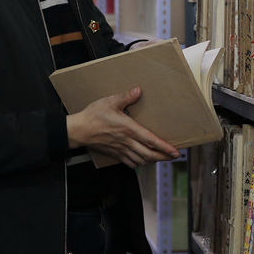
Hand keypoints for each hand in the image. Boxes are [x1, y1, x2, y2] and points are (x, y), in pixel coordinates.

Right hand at [65, 87, 179, 168]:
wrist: (78, 130)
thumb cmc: (93, 116)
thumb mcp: (110, 102)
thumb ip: (126, 97)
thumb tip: (138, 90)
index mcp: (128, 129)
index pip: (151, 140)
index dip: (164, 147)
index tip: (175, 152)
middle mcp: (127, 142)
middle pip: (149, 154)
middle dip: (163, 157)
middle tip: (173, 156)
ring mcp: (121, 150)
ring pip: (141, 160)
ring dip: (153, 161)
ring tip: (161, 158)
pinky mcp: (115, 154)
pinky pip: (130, 163)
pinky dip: (140, 164)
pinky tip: (143, 161)